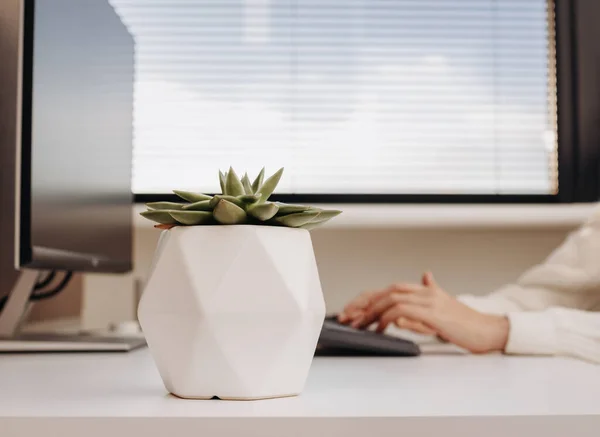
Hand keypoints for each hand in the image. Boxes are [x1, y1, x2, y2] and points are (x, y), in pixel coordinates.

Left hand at [338, 272, 509, 353]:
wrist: (487, 330)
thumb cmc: (464, 321)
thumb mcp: (444, 302)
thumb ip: (431, 289)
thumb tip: (425, 275)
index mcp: (424, 290)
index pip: (389, 288)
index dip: (368, 298)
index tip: (352, 310)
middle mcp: (425, 292)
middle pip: (387, 292)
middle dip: (364, 304)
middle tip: (349, 318)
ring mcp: (430, 302)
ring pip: (393, 300)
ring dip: (374, 312)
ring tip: (362, 325)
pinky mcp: (435, 315)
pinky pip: (407, 311)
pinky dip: (391, 318)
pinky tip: (383, 327)